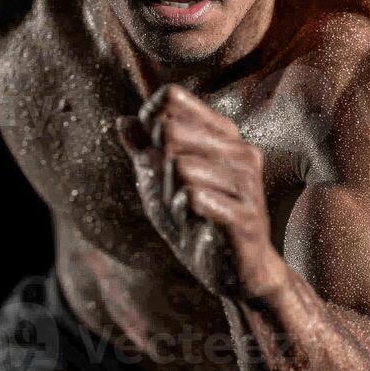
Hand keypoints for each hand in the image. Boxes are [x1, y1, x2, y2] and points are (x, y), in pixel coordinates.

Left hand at [117, 84, 273, 297]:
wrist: (233, 272)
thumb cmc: (195, 221)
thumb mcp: (160, 183)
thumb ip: (143, 150)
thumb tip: (122, 120)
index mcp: (223, 134)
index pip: (171, 98)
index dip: (148, 122)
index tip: (153, 149)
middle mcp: (240, 150)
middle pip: (170, 131)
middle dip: (158, 167)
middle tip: (176, 194)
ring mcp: (247, 182)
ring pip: (179, 165)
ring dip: (169, 195)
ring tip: (186, 212)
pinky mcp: (246, 214)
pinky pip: (191, 196)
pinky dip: (179, 212)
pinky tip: (194, 223)